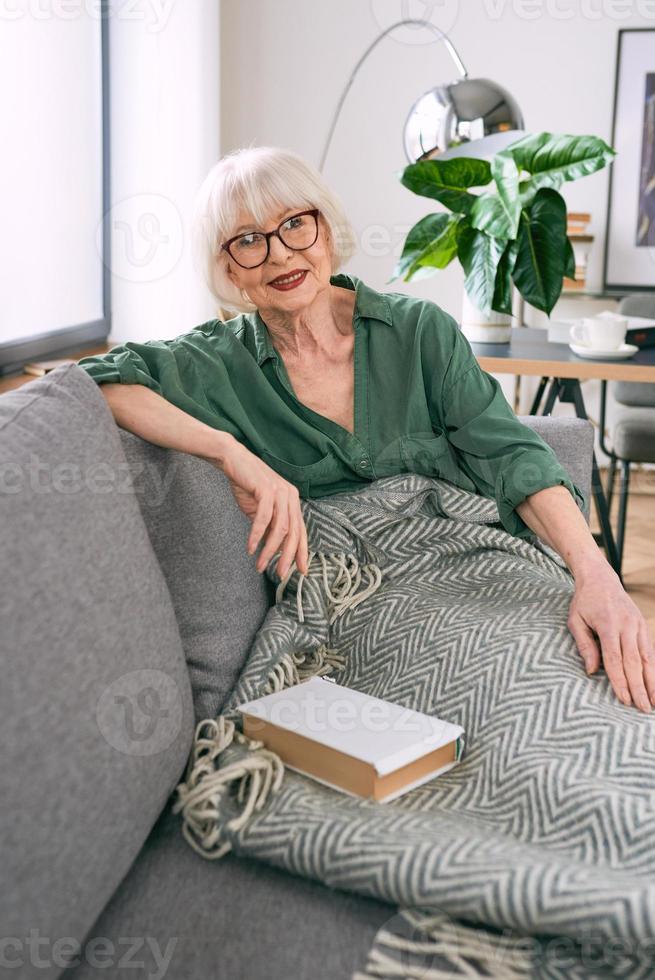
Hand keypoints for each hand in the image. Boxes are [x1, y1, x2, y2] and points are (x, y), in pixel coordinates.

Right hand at [214, 438, 308, 578]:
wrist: (232, 460)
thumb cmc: (247, 485)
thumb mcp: (261, 510)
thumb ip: (270, 527)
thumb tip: (272, 549)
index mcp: (293, 501)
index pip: (301, 531)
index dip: (302, 552)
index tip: (301, 570)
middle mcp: (291, 497)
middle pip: (294, 533)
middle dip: (287, 557)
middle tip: (281, 574)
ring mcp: (280, 492)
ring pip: (280, 529)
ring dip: (269, 551)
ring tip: (261, 566)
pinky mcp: (266, 490)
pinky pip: (263, 519)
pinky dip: (257, 535)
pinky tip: (251, 548)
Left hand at [567, 560, 654, 711]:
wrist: (600, 578)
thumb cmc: (584, 602)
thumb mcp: (575, 620)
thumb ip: (584, 645)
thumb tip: (591, 671)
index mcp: (608, 625)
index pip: (615, 658)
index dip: (620, 681)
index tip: (624, 699)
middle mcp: (626, 625)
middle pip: (633, 662)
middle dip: (638, 687)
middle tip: (642, 708)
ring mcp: (637, 624)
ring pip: (646, 657)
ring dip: (651, 681)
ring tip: (653, 702)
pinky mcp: (642, 624)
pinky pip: (650, 650)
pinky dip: (653, 668)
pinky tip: (654, 684)